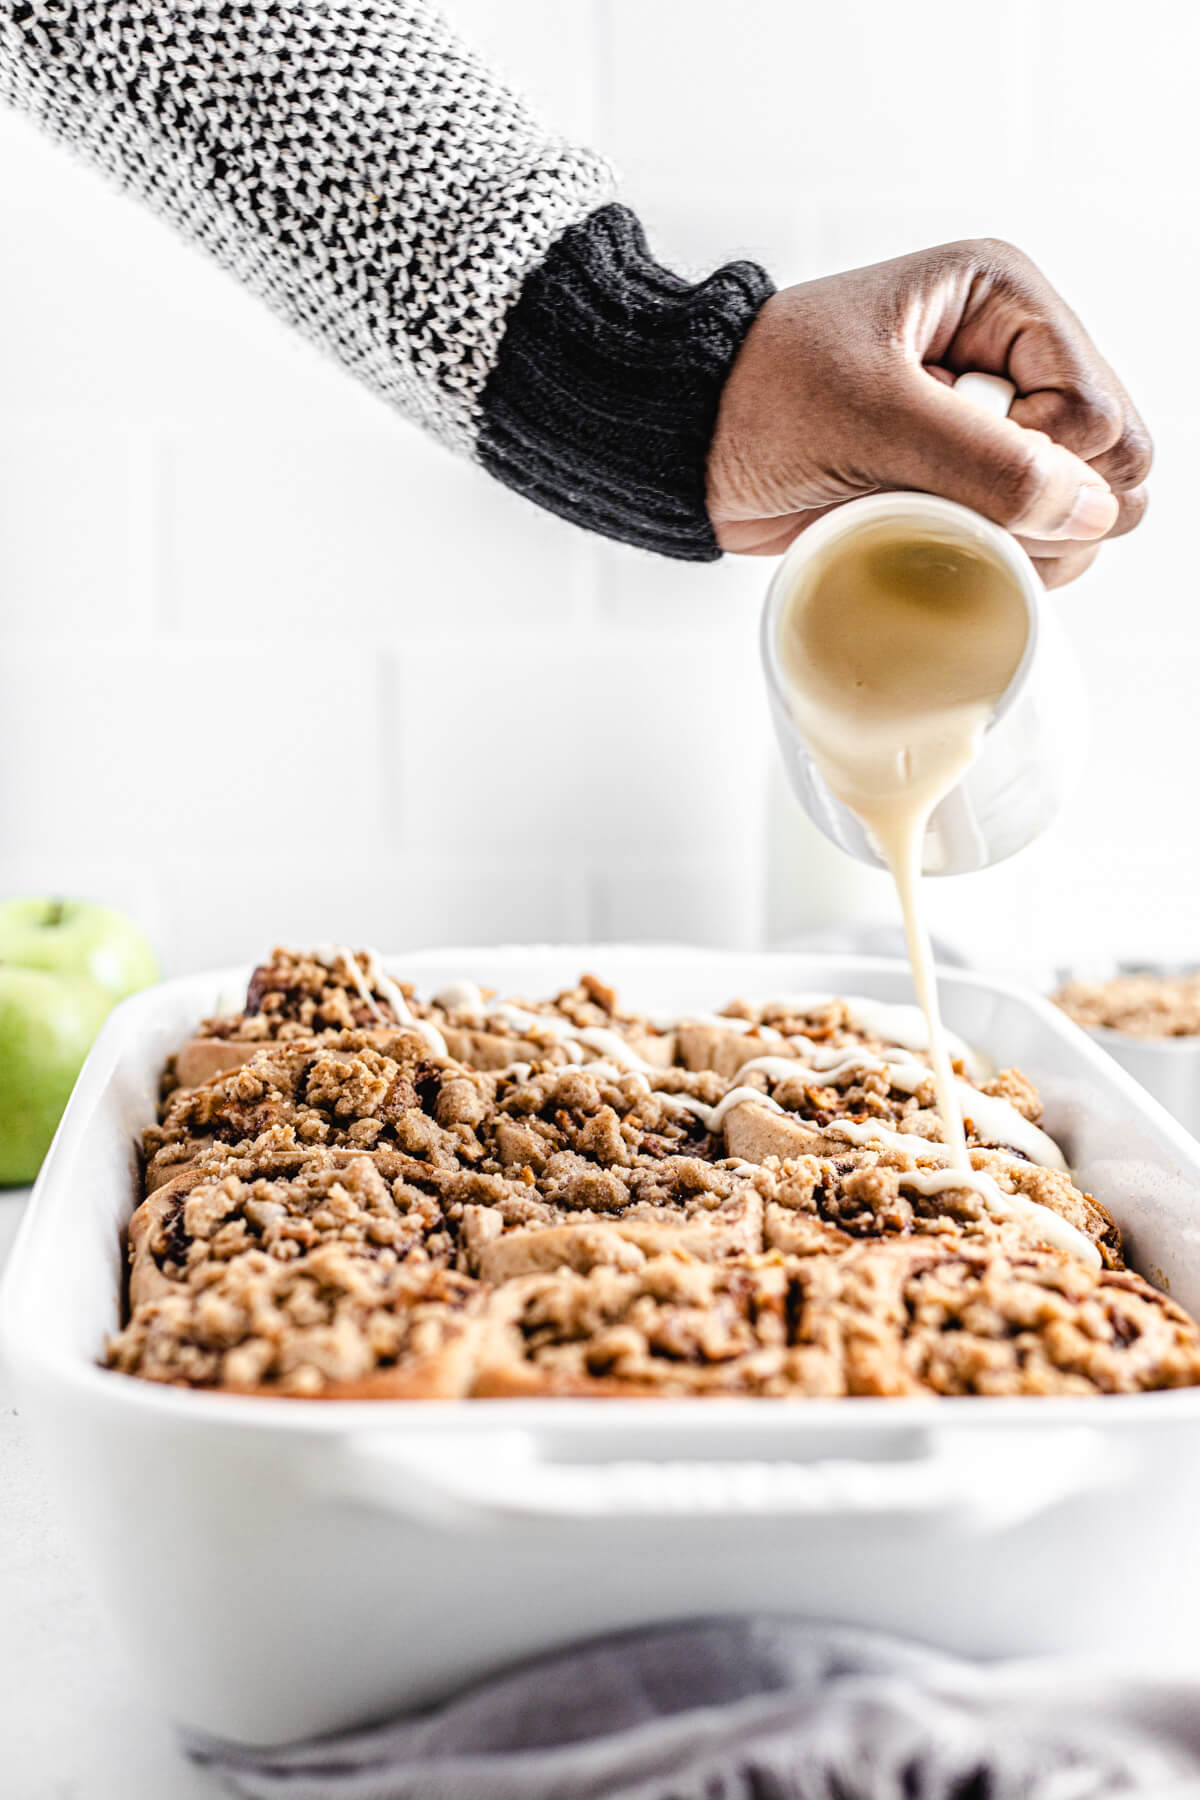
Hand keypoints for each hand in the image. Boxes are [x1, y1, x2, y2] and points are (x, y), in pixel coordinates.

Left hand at [706, 238, 1150, 586]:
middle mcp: (1013, 358)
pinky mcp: (964, 483)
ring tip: (929, 519)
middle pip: (1111, 464)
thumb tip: (1087, 510)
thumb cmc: (754, 396)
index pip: (1099, 410)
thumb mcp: (867, 417)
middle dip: (1043, 508)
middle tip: (953, 508)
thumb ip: (982, 462)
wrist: (685, 442)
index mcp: (1003, 299)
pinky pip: (1027, 539)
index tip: (956, 471)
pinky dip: (994, 556)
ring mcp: (994, 427)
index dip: (1045, 465)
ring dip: (1018, 539)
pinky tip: (929, 538)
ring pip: (1081, 513)